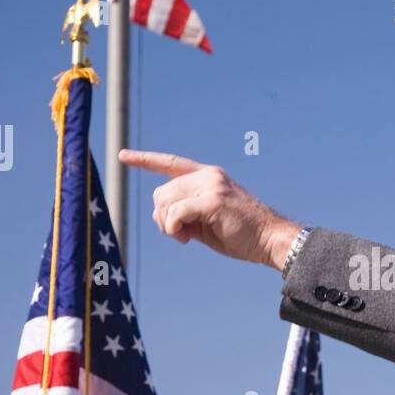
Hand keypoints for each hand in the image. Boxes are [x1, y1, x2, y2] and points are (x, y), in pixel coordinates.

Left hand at [118, 150, 299, 269]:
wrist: (271, 239)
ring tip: (186, 237)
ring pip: (165, 202)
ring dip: (168, 225)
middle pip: (161, 192)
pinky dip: (175, 228)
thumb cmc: (241, 235)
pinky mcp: (213, 200)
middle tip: (180, 235)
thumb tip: (161, 217)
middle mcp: (208, 175)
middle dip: (163, 217)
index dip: (145, 160)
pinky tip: (188, 238)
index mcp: (208, 176)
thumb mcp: (207, 221)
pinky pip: (175, 213)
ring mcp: (211, 185)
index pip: (171, 163)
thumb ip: (185, 212)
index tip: (123, 155)